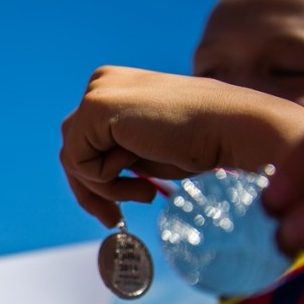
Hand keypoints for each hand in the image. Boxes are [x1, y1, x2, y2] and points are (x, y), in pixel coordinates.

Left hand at [60, 66, 303, 225]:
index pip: (82, 141)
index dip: (92, 182)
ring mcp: (97, 91)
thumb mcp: (147, 151)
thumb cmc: (200, 143)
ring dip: (107, 188)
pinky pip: (80, 160)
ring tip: (145, 192)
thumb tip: (85, 181)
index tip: (112, 213)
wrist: (232, 128)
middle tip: (112, 220)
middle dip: (90, 192)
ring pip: (73, 159)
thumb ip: (114, 155)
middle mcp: (102, 83)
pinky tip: (140, 170)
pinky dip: (106, 178)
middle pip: (71, 150)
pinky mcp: (96, 106)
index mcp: (116, 88)